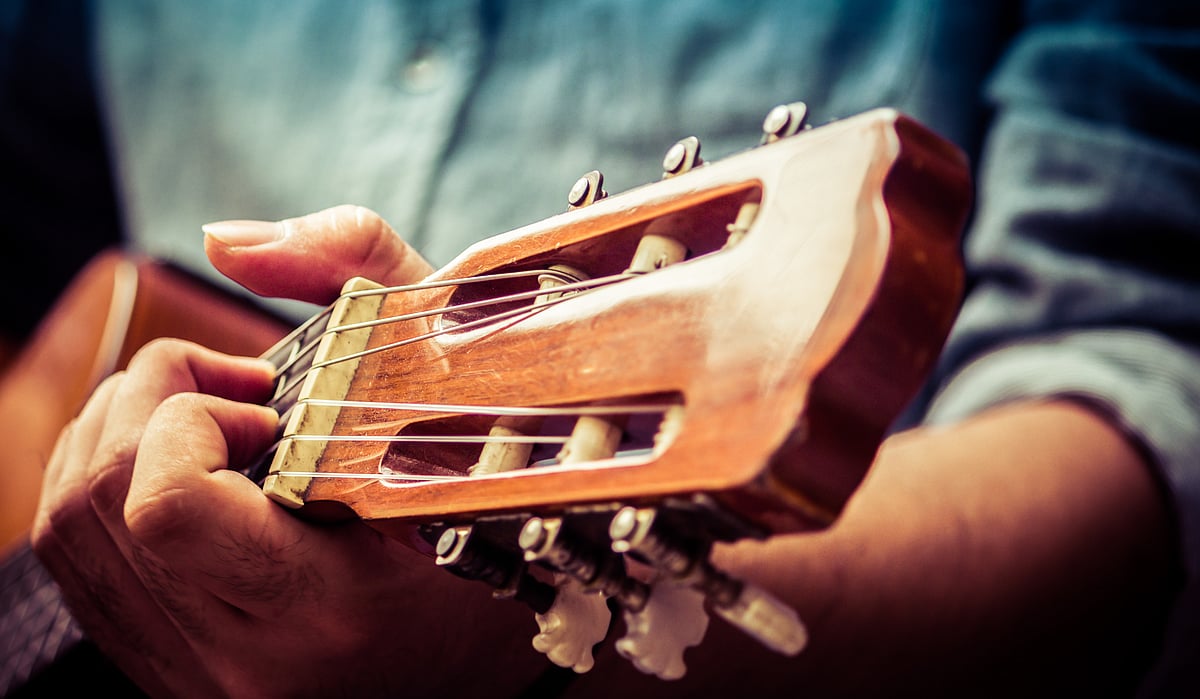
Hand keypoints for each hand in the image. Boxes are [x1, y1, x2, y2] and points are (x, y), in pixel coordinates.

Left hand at [32, 206, 546, 696]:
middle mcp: (244, 652)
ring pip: (68, 526)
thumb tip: (224, 242)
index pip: (171, 506)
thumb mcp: (452, 372)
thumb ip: (356, 268)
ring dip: (118, 431)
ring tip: (205, 421)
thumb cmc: (480, 508)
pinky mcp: (163, 668)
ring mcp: (195, 670)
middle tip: (235, 396)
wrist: (468, 652)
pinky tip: (171, 460)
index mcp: (327, 601)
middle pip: (101, 499)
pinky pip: (73, 559)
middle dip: (149, 401)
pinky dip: (99, 478)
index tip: (267, 408)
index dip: (192, 424)